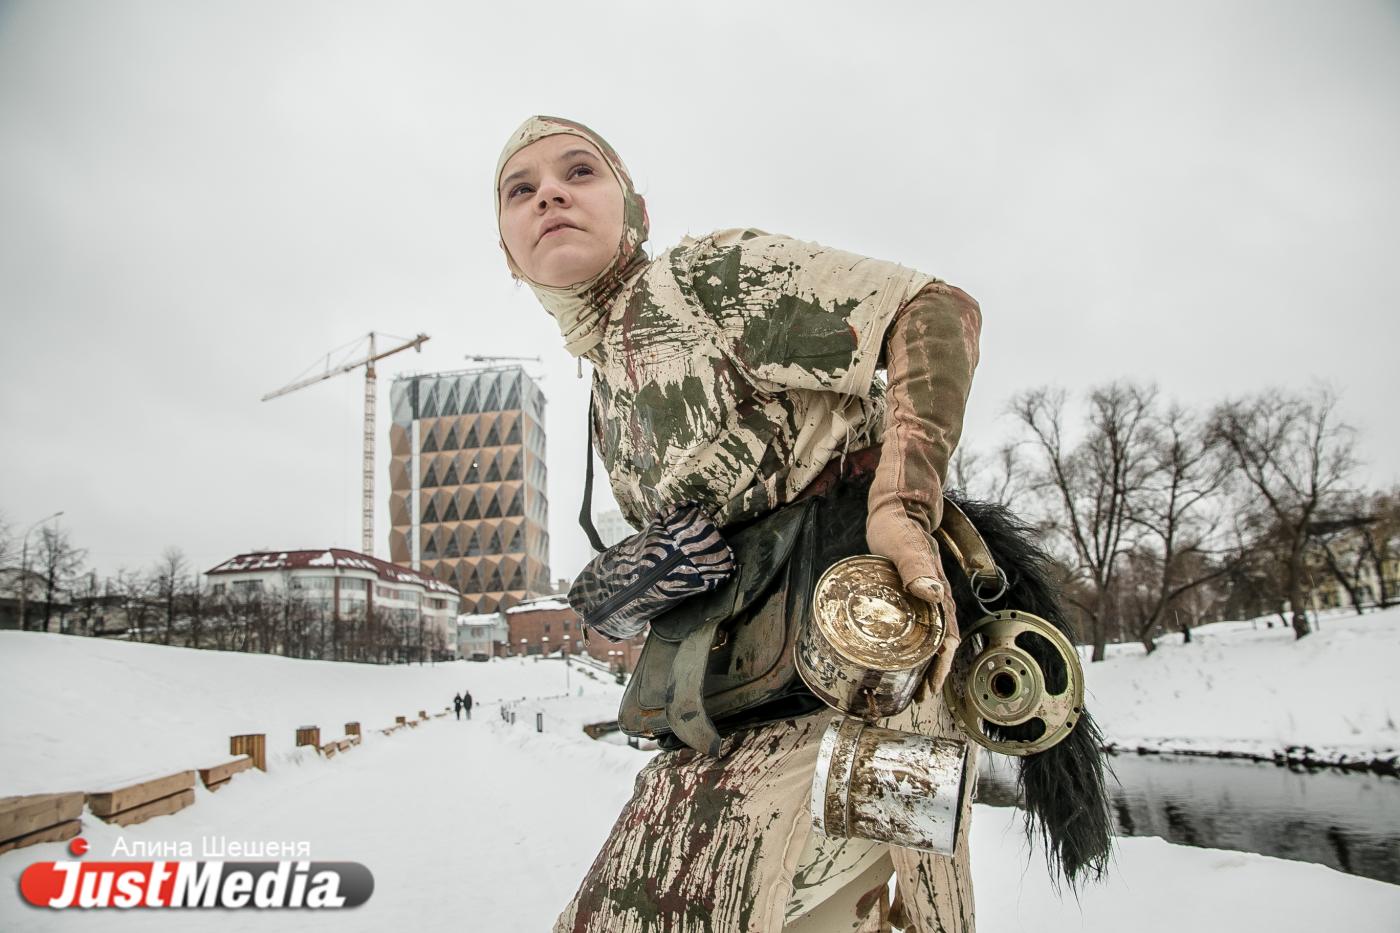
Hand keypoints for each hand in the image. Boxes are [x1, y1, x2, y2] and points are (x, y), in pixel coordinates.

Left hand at [866, 502, 960, 698]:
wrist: (900, 504)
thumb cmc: (897, 524)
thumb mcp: (903, 544)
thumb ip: (915, 566)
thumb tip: (933, 593)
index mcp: (937, 591)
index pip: (946, 639)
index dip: (940, 667)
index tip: (928, 689)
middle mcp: (936, 596)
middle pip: (942, 643)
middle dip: (933, 672)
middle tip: (917, 696)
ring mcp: (927, 593)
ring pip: (933, 635)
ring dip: (925, 660)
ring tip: (912, 682)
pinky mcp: (915, 588)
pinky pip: (921, 622)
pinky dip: (916, 642)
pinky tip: (903, 650)